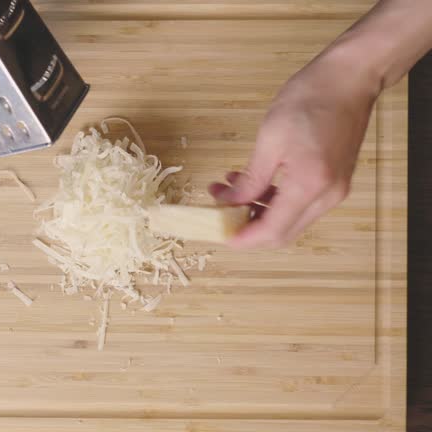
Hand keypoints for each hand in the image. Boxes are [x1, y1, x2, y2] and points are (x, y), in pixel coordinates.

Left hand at [209, 52, 380, 248]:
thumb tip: (229, 202)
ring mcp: (335, 190)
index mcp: (310, 185)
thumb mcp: (269, 140)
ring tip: (230, 190)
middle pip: (283, 232)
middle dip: (249, 227)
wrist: (350, 78)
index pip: (273, 230)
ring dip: (259, 211)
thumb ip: (250, 179)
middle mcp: (328, 195)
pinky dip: (275, 200)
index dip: (245, 238)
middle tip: (220, 213)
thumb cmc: (311, 99)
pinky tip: (254, 183)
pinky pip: (301, 204)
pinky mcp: (335, 182)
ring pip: (291, 219)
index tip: (221, 235)